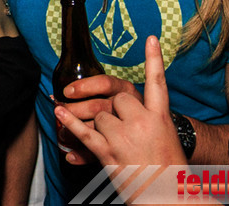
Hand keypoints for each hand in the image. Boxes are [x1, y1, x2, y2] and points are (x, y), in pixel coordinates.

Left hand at [55, 36, 186, 166]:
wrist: (169, 195)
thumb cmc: (166, 167)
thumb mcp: (165, 137)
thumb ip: (147, 118)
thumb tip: (119, 107)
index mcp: (161, 116)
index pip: (158, 82)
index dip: (154, 59)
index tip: (150, 39)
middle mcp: (144, 122)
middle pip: (117, 99)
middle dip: (110, 108)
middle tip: (114, 124)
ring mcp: (125, 136)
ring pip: (100, 115)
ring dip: (95, 123)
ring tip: (105, 137)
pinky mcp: (109, 152)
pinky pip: (85, 132)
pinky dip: (70, 122)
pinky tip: (60, 113)